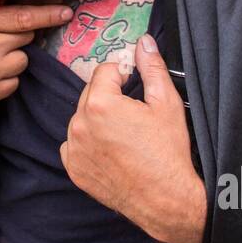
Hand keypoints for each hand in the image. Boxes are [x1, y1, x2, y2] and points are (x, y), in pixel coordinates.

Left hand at [61, 33, 205, 242]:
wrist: (165, 199)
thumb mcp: (166, 103)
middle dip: (109, 96)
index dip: (123, 75)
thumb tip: (143, 42)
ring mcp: (73, 148)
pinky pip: (75, 144)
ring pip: (82, 118)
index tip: (136, 88)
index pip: (104, 71)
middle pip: (90, 92)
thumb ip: (151, 67)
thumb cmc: (168, 152)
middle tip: (134, 115)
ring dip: (97, 119)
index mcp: (100, 103)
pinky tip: (111, 150)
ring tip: (124, 135)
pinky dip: (88, 142)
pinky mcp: (73, 168)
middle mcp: (79, 124)